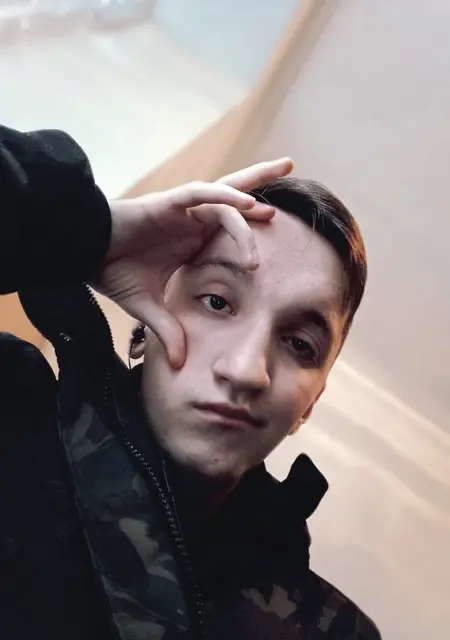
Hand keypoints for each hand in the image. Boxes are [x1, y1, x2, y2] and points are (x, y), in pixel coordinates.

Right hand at [94, 157, 293, 366]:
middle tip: (290, 165)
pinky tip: (247, 204)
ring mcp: (182, 210)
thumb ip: (168, 330)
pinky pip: (202, 195)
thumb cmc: (112, 271)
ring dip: (248, 207)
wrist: (82, 254)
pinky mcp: (168, 203)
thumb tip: (178, 364)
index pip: (230, 228)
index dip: (253, 229)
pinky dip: (224, 199)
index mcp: (192, 241)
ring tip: (272, 215)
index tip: (278, 240)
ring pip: (224, 201)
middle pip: (235, 198)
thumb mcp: (148, 307)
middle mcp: (192, 221)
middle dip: (262, 182)